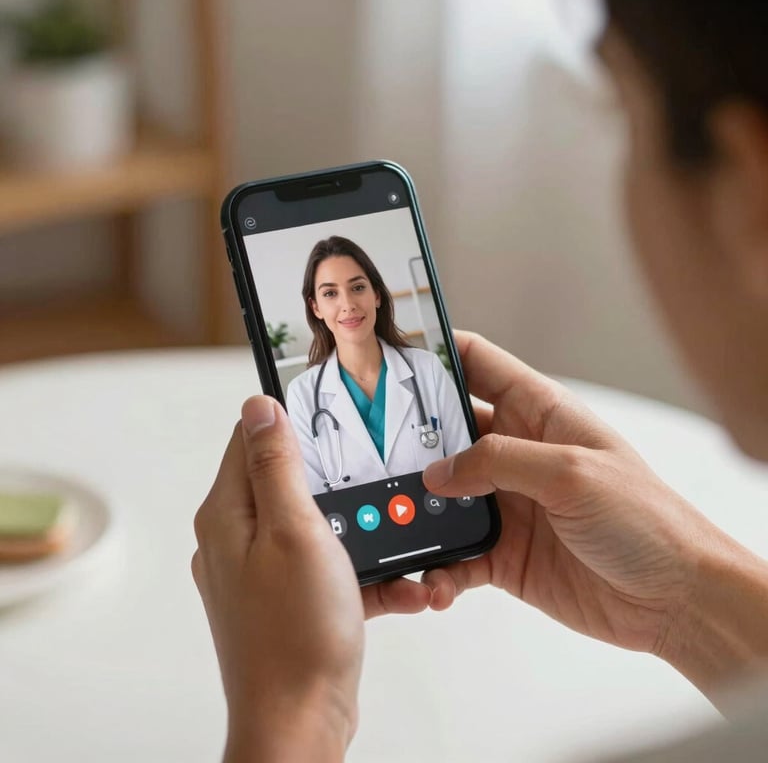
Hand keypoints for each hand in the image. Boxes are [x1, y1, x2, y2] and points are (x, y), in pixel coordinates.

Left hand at [192, 397, 362, 761]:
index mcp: (229, 515)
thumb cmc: (296, 635)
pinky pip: (328, 568)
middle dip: (337, 482)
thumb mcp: (294, 531)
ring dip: (358, 534)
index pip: (251, 439)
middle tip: (373, 483)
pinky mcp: (288, 599)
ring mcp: (263, 572)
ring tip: (395, 548)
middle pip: (289, 481)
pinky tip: (396, 588)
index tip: (332, 415)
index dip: (292, 420)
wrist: (301, 723)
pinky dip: (361, 574)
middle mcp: (237, 539)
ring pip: (317, 526)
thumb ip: (276, 466)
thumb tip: (259, 408)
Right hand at [420, 331, 714, 656]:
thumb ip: (499, 462)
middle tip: (374, 451)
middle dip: (411, 439)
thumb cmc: (645, 520)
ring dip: (420, 508)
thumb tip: (439, 471)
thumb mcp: (571, 472)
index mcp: (538, 413)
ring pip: (443, 494)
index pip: (478, 364)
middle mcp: (517, 453)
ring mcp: (507, 503)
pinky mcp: (502, 551)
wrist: (673, 598)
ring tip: (398, 521)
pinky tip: (436, 579)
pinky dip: (439, 566)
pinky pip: (455, 553)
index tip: (392, 358)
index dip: (436, 354)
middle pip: (447, 432)